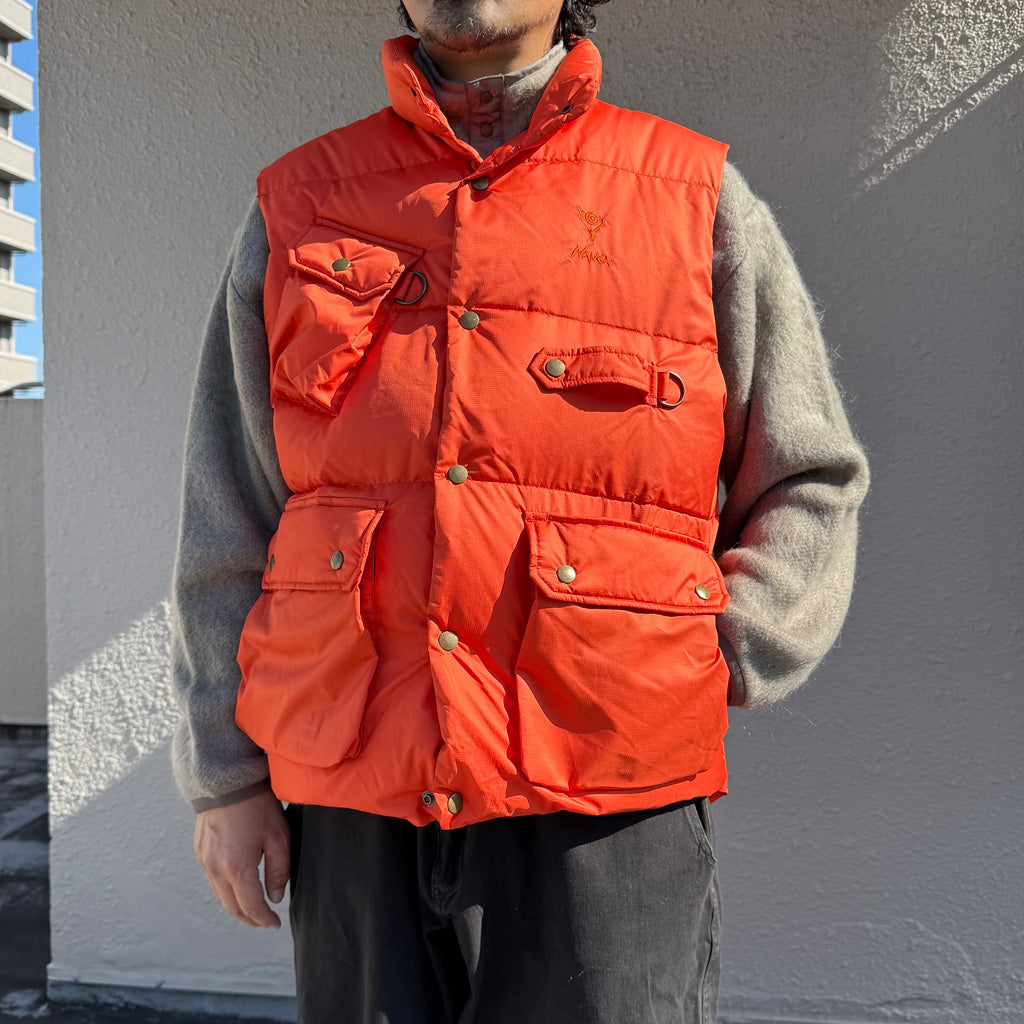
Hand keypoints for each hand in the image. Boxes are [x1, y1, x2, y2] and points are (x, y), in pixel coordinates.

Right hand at [194, 789, 290, 928]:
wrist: (227, 781)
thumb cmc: (257, 805)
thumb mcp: (278, 836)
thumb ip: (278, 870)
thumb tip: (275, 896)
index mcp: (238, 869)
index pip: (251, 907)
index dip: (264, 919)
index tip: (275, 924)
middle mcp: (216, 870)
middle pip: (232, 907)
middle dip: (250, 918)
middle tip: (265, 920)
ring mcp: (205, 862)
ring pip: (220, 896)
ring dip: (237, 906)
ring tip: (254, 906)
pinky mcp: (200, 852)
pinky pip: (212, 881)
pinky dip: (226, 890)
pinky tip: (238, 885)